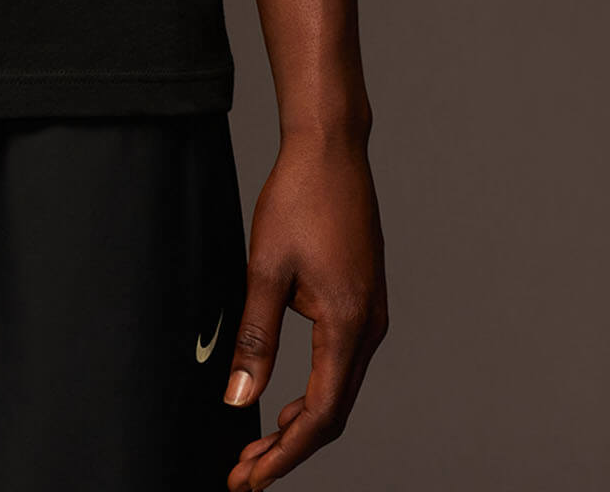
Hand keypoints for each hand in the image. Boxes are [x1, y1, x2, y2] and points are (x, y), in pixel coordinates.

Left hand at [223, 131, 387, 489]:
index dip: (282, 455)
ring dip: (299, 424)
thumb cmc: (298, 199)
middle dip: (288, 449)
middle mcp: (369, 328)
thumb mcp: (264, 268)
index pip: (319, 416)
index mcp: (348, 325)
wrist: (331, 150)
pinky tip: (284, 400)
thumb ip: (256, 338)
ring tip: (256, 446)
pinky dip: (314, 393)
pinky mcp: (363, 301)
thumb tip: (237, 399)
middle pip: (333, 413)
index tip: (247, 480)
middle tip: (243, 473)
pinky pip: (342, 365)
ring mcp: (371, 314)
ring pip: (339, 391)